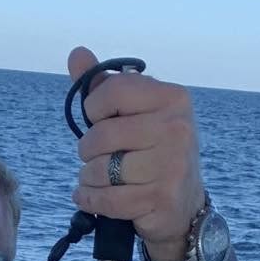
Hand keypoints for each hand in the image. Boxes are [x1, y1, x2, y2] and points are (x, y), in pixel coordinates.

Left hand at [67, 46, 205, 260]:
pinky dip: (90, 199)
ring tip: (99, 179)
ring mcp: (171, 165)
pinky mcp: (160, 198)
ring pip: (101, 169)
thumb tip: (76, 53)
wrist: (183, 206)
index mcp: (172, 97)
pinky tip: (90, 196)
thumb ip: (105, 87)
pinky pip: (107, 199)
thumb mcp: (134, 114)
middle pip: (101, 134)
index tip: (98, 120)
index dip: (93, 109)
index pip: (113, 90)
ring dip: (89, 178)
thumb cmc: (152, 154)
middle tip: (97, 157)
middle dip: (88, 151)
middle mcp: (177, 128)